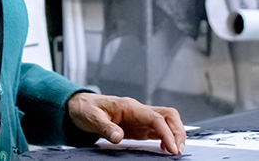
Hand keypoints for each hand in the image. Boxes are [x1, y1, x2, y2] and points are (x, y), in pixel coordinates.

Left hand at [66, 92, 184, 154]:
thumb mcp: (92, 117)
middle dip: (178, 131)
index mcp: (129, 106)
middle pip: (168, 115)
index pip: (156, 117)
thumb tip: (118, 137)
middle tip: (178, 150)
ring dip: (175, 134)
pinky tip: (165, 149)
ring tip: (175, 151)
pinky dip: (167, 138)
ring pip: (167, 121)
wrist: (80, 106)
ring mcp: (140, 118)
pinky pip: (159, 129)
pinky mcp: (139, 126)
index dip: (166, 132)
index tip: (171, 148)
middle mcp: (139, 111)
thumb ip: (106, 127)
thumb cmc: (86, 109)